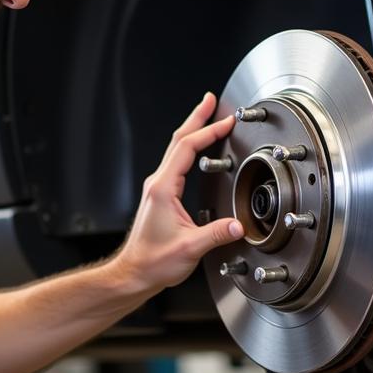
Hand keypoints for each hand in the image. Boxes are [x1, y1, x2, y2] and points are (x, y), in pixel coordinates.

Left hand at [114, 92, 244, 293]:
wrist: (134, 272)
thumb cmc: (153, 262)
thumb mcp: (190, 249)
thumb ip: (216, 235)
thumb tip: (238, 225)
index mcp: (163, 188)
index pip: (187, 148)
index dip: (208, 131)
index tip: (226, 121)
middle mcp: (158, 183)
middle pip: (179, 140)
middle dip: (197, 117)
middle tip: (211, 100)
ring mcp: (158, 188)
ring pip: (177, 149)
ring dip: (194, 130)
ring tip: (208, 117)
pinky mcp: (161, 195)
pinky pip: (178, 162)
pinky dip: (191, 148)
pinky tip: (200, 149)